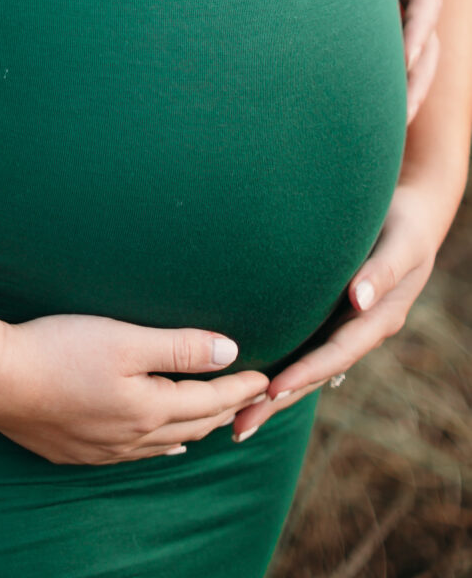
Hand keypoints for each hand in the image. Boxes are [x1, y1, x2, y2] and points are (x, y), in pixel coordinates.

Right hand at [0, 314, 268, 465]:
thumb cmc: (58, 349)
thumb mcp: (123, 339)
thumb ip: (178, 347)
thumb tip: (230, 352)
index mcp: (149, 408)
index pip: (209, 399)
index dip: (239, 387)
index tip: (266, 378)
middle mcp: (133, 436)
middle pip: (193, 424)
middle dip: (227, 409)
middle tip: (251, 398)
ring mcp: (105, 448)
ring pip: (166, 443)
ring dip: (197, 430)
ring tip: (216, 422)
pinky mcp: (78, 451)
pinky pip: (136, 454)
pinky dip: (161, 445)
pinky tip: (163, 444)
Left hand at [231, 177, 445, 440]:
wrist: (409, 213)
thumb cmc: (403, 224)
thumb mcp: (401, 245)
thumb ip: (381, 271)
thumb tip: (359, 299)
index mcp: (377, 320)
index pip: (335, 354)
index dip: (305, 374)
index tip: (272, 391)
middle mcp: (356, 330)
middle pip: (313, 373)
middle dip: (277, 401)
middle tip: (237, 427)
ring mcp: (340, 326)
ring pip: (302, 366)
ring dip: (270, 394)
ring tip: (231, 419)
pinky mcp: (326, 314)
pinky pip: (298, 345)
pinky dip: (274, 364)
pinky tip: (244, 378)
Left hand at [365, 0, 440, 121]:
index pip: (426, 0)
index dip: (419, 31)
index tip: (405, 58)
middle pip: (423, 42)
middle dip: (415, 80)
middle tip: (398, 115)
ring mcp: (382, 5)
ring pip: (402, 57)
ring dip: (398, 91)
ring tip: (380, 130)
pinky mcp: (355, 17)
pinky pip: (370, 55)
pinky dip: (368, 82)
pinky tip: (349, 113)